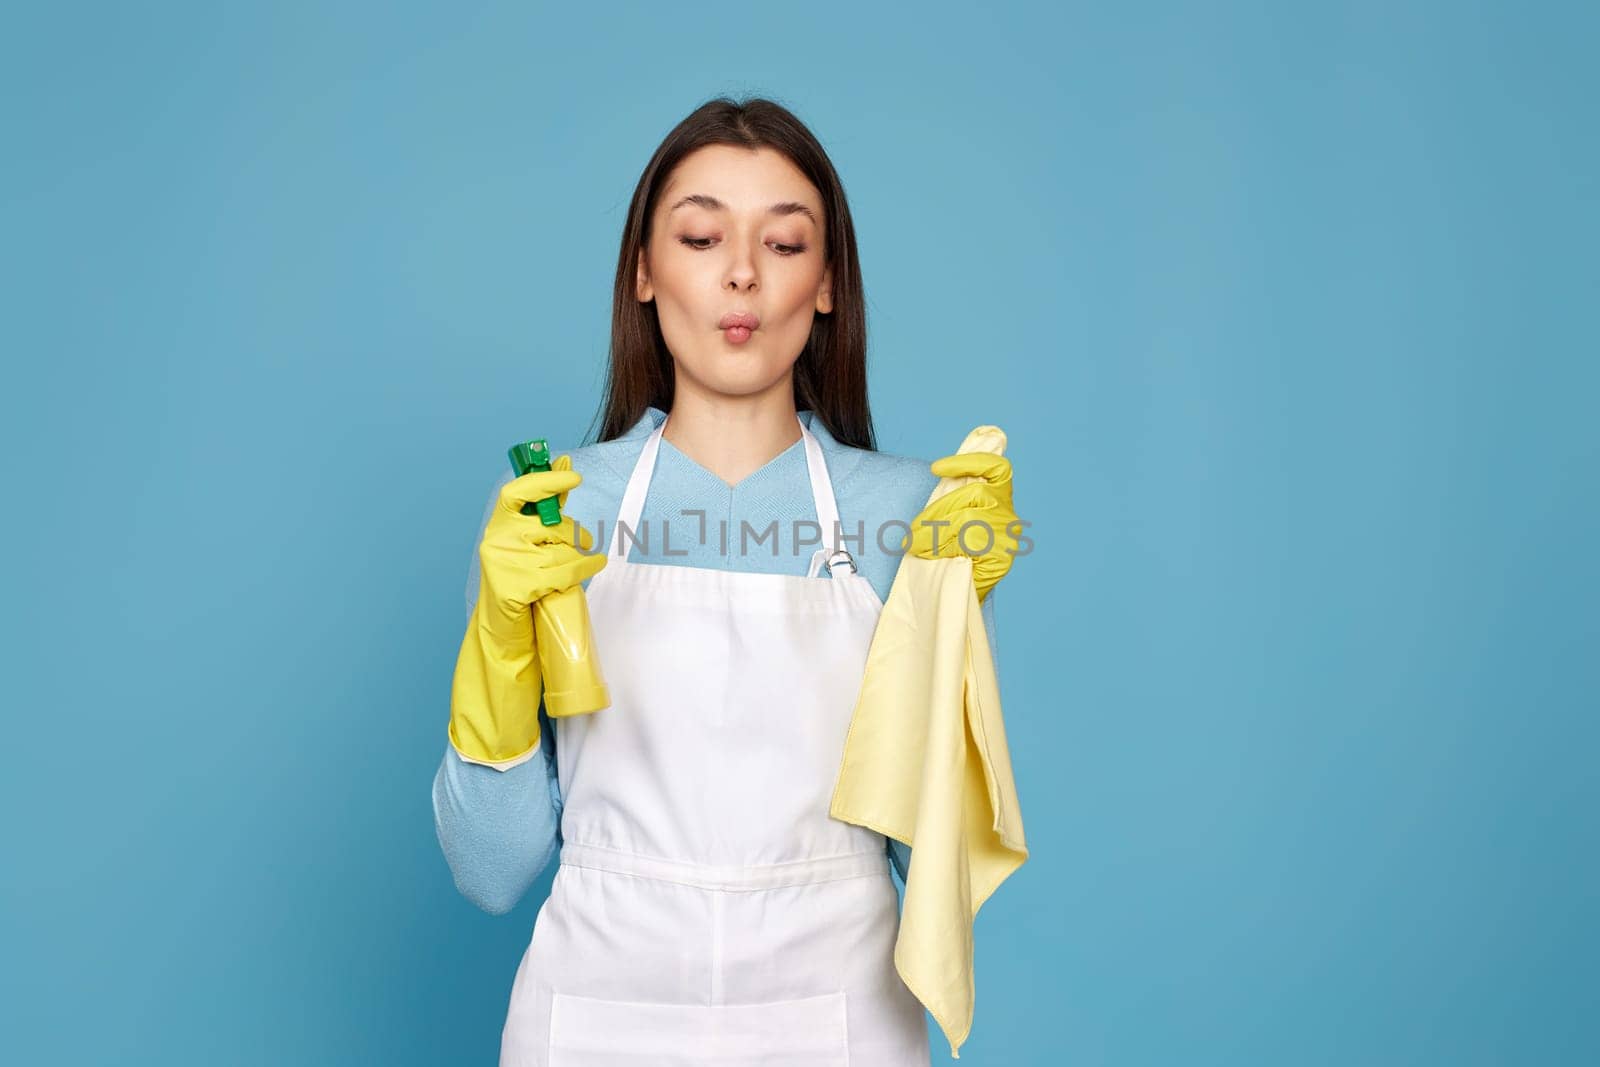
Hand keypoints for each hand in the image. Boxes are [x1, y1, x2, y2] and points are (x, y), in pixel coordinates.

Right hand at [475, 454, 607, 648]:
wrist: (503, 621)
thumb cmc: (522, 572)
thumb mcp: (530, 536)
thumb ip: (548, 502)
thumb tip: (565, 460)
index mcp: (499, 523)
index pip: (517, 492)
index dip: (546, 481)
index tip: (574, 477)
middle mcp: (497, 540)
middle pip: (550, 527)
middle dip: (574, 533)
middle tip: (585, 539)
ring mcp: (504, 565)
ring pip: (560, 553)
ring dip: (580, 557)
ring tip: (587, 560)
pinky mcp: (514, 589)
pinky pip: (561, 574)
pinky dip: (583, 570)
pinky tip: (593, 565)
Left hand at [901, 452, 1020, 601]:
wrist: (957, 597)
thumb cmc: (949, 555)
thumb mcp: (948, 521)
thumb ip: (948, 501)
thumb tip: (935, 478)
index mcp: (999, 501)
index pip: (998, 469)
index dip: (970, 462)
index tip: (935, 468)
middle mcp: (1008, 517)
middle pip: (976, 493)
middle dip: (937, 511)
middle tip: (911, 534)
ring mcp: (1009, 537)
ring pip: (968, 517)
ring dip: (934, 531)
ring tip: (915, 546)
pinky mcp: (1003, 558)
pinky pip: (968, 542)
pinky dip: (942, 545)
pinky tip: (929, 554)